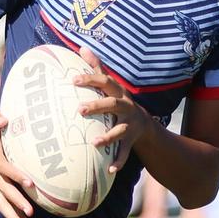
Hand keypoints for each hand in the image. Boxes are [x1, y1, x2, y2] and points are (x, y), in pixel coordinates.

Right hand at [0, 110, 34, 217]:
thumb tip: (2, 119)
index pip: (3, 167)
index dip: (16, 174)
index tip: (30, 183)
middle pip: (2, 190)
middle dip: (16, 202)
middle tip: (31, 212)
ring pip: (0, 202)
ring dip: (12, 217)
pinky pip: (2, 203)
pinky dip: (12, 215)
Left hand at [75, 47, 153, 174]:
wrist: (145, 124)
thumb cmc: (119, 101)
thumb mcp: (111, 85)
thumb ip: (97, 67)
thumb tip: (82, 47)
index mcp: (118, 92)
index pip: (104, 82)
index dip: (89, 79)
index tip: (73, 80)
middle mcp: (126, 107)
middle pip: (112, 104)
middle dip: (97, 106)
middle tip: (79, 109)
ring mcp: (129, 125)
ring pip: (120, 131)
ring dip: (108, 137)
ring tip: (95, 143)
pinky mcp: (131, 141)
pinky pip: (125, 153)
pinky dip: (118, 161)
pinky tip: (109, 169)